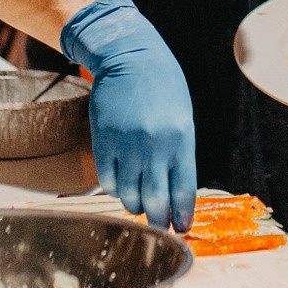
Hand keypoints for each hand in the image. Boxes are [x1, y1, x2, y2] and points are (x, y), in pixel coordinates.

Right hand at [61, 0, 195, 231]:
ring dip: (134, 203)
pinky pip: (107, 180)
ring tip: (138, 199)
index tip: (181, 230)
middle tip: (158, 227)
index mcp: (181, 139)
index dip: (182, 216)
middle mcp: (155, 146)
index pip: (183, 191)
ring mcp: (127, 145)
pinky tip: (121, 181)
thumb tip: (174, 193)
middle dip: (158, 221)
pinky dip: (115, 187)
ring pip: (128, 195)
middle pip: (155, 201)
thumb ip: (179, 153)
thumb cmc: (163, 87)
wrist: (130, 57)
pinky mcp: (104, 142)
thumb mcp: (181, 118)